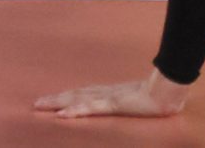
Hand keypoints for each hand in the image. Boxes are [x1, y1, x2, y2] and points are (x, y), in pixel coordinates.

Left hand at [33, 70, 190, 118]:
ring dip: (57, 102)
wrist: (168, 91)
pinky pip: (89, 108)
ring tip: (40, 106)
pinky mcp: (112, 104)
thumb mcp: (141, 99)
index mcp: (111, 92)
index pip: (83, 93)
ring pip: (77, 99)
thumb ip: (133, 99)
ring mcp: (107, 98)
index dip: (67, 96)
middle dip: (55, 98)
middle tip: (36, 103)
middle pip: (75, 94)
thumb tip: (134, 101)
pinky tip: (62, 114)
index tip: (53, 99)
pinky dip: (74, 110)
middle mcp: (105, 92)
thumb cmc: (158, 94)